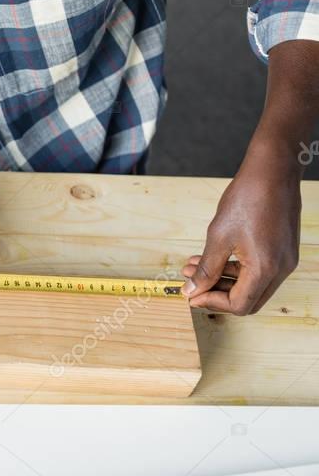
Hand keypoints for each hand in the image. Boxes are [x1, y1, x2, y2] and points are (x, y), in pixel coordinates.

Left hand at [181, 148, 301, 314]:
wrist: (272, 171)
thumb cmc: (247, 199)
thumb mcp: (218, 236)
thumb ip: (206, 269)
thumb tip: (192, 290)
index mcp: (266, 269)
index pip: (239, 304)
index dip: (211, 302)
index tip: (191, 295)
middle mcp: (281, 269)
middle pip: (248, 299)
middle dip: (216, 293)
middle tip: (191, 283)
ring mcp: (284, 260)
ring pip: (252, 285)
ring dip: (222, 279)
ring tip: (192, 266)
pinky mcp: (282, 250)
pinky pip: (258, 270)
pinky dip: (235, 268)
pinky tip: (211, 257)